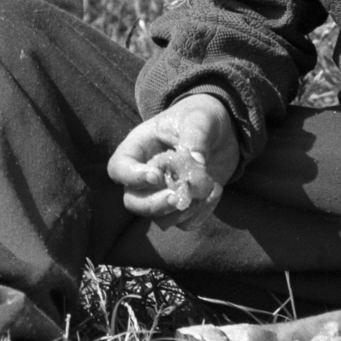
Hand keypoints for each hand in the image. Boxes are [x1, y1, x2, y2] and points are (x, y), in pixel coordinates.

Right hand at [106, 93, 238, 228]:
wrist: (222, 130)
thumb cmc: (201, 117)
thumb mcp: (199, 119)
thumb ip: (195, 136)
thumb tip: (196, 161)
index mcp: (139, 148)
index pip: (118, 168)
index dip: (132, 177)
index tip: (157, 176)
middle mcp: (146, 174)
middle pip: (133, 201)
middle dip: (154, 205)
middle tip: (178, 198)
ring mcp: (163, 192)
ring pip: (158, 218)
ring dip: (182, 211)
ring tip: (205, 189)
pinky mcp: (183, 204)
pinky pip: (184, 223)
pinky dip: (200, 214)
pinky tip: (215, 191)